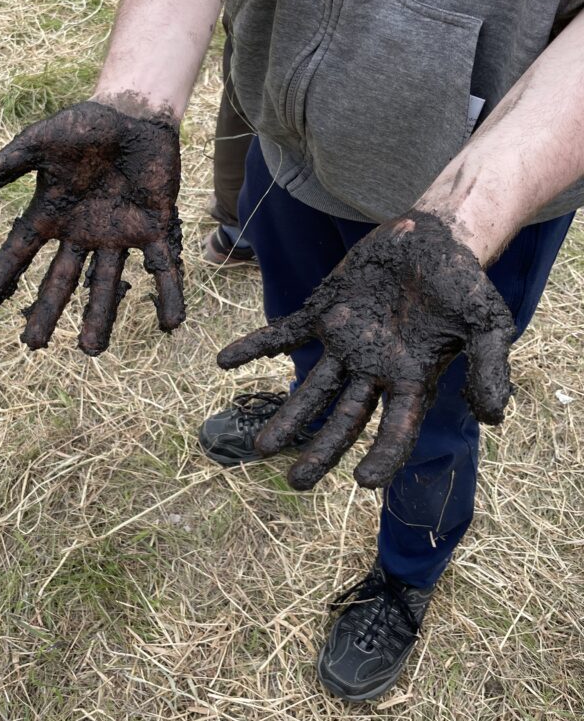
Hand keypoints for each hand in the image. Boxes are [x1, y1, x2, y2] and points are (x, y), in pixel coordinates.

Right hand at [0, 101, 183, 354]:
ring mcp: (118, 235)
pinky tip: (171, 325)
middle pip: (61, 281)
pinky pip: (164, 266)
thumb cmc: (82, 125)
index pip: (17, 257)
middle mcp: (81, 234)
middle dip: (48, 312)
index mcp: (50, 216)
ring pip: (108, 283)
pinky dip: (169, 294)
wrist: (132, 112)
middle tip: (34, 344)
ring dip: (102, 316)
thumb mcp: (35, 145)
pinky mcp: (155, 228)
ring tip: (92, 351)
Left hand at [217, 212, 514, 489]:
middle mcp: (374, 369)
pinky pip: (285, 334)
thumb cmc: (463, 281)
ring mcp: (346, 344)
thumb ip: (489, 367)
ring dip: (287, 415)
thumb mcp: (487, 323)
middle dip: (320, 451)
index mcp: (412, 378)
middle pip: (344, 419)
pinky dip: (256, 347)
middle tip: (296, 482)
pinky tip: (225, 362)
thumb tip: (495, 418)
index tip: (362, 482)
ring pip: (312, 388)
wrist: (434, 238)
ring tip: (259, 447)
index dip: (383, 456)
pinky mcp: (325, 314)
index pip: (396, 428)